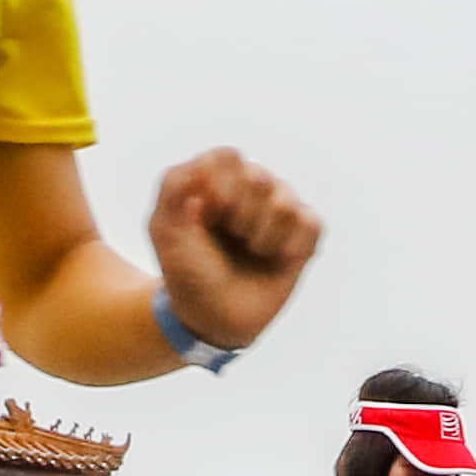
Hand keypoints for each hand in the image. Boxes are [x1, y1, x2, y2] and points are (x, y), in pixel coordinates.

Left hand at [143, 149, 320, 354]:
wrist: (213, 318)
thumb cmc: (187, 270)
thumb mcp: (165, 230)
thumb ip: (172, 187)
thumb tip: (199, 164)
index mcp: (218, 176)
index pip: (228, 157)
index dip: (217, 191)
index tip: (203, 219)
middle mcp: (252, 184)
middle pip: (258, 178)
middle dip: (238, 218)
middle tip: (229, 238)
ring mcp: (280, 206)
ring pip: (284, 203)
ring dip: (262, 237)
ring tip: (251, 250)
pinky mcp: (305, 232)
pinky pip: (310, 223)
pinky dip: (290, 246)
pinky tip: (276, 259)